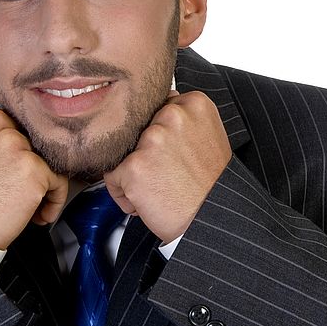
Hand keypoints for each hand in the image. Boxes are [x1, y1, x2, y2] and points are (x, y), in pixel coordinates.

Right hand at [0, 101, 68, 248]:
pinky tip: (35, 215)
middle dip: (30, 166)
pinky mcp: (33, 167)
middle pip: (34, 139)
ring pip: (49, 159)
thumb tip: (29, 133)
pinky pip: (60, 181)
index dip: (17, 150)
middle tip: (14, 191)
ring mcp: (14, 143)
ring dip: (43, 184)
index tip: (7, 172)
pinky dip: (54, 201)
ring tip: (23, 204)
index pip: (16, 123)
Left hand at [104, 90, 231, 243]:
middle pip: (136, 129)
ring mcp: (152, 139)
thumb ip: (182, 120)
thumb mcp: (208, 138)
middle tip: (168, 173)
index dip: (159, 135)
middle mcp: (173, 115)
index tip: (171, 153)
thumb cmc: (212, 187)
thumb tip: (155, 113)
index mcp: (194, 104)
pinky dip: (125, 195)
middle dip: (144, 153)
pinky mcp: (135, 166)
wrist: (213, 221)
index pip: (155, 108)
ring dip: (134, 173)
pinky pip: (112, 178)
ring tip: (160, 188)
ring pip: (122, 152)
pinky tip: (149, 201)